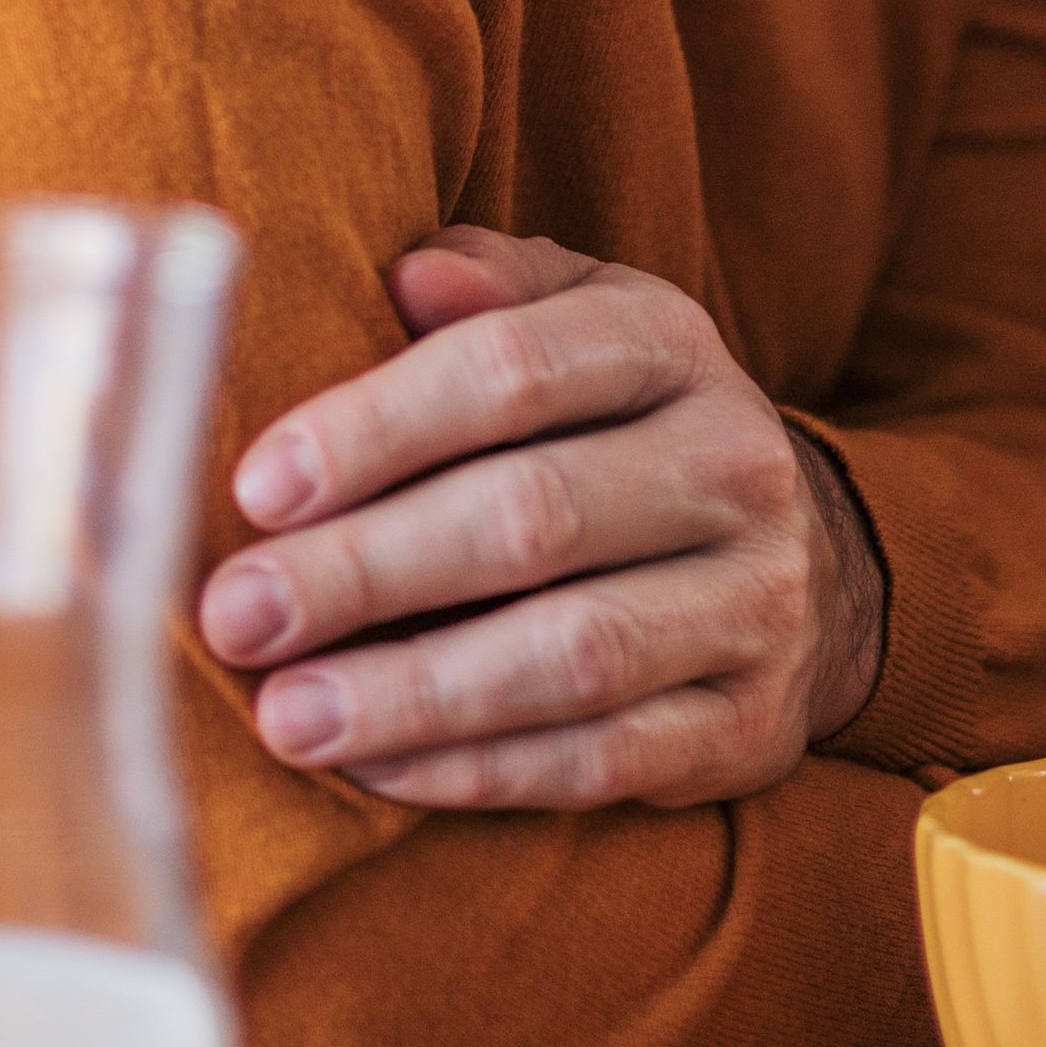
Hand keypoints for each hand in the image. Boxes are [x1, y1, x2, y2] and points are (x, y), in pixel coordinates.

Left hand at [193, 227, 888, 812]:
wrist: (811, 563)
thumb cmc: (626, 430)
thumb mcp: (583, 321)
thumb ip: (495, 289)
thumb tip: (407, 275)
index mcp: (669, 346)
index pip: (514, 370)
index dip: (377, 427)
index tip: (256, 488)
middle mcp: (731, 466)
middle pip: (532, 517)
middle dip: (367, 572)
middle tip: (234, 615)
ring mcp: (753, 602)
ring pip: (572, 654)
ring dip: (413, 694)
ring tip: (286, 717)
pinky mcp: (748, 725)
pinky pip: (603, 759)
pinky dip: (480, 771)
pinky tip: (375, 771)